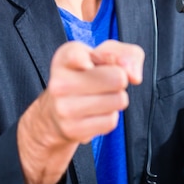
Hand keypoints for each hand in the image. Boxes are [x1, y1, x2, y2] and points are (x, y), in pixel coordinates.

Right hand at [17, 40, 143, 183]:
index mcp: (65, 57)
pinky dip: (108, 119)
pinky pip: (111, 121)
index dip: (110, 59)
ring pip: (118, 100)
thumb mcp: (101, 58)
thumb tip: (133, 73)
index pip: (96, 52)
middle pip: (117, 78)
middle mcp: (59, 81)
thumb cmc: (81, 84)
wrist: (49, 122)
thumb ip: (126, 54)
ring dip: (115, 102)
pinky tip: (92, 117)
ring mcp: (64, 108)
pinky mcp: (73, 130)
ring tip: (97, 102)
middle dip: (118, 84)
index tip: (97, 63)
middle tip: (103, 86)